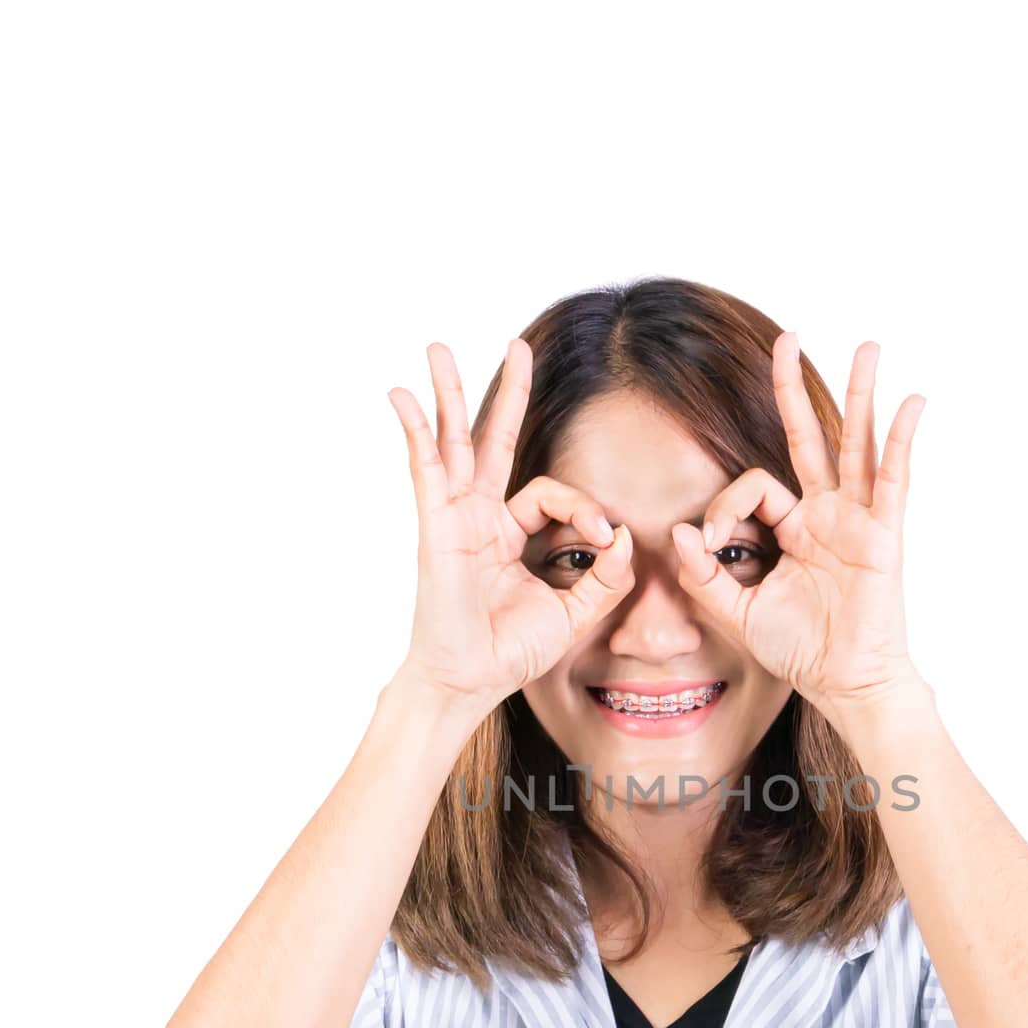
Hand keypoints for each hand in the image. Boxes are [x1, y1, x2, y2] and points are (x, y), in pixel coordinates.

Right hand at [387, 338, 634, 714]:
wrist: (470, 681)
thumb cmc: (509, 652)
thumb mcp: (573, 614)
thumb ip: (605, 578)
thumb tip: (626, 536)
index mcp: (507, 535)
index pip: (551, 495)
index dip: (585, 509)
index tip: (605, 540)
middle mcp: (478, 518)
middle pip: (492, 441)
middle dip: (506, 393)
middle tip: (517, 346)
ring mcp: (454, 518)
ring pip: (454, 442)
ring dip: (449, 393)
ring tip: (437, 347)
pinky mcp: (436, 526)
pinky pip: (425, 469)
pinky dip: (414, 432)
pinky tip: (401, 397)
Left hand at [670, 332, 928, 721]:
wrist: (843, 682)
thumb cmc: (801, 649)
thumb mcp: (739, 612)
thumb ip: (705, 576)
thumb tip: (679, 531)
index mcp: (794, 529)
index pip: (755, 488)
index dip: (724, 506)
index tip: (709, 541)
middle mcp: (827, 515)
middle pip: (809, 437)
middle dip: (794, 389)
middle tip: (786, 338)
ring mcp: (858, 520)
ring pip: (856, 445)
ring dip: (861, 394)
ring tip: (868, 346)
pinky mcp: (883, 535)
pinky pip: (894, 480)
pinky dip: (901, 441)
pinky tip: (912, 403)